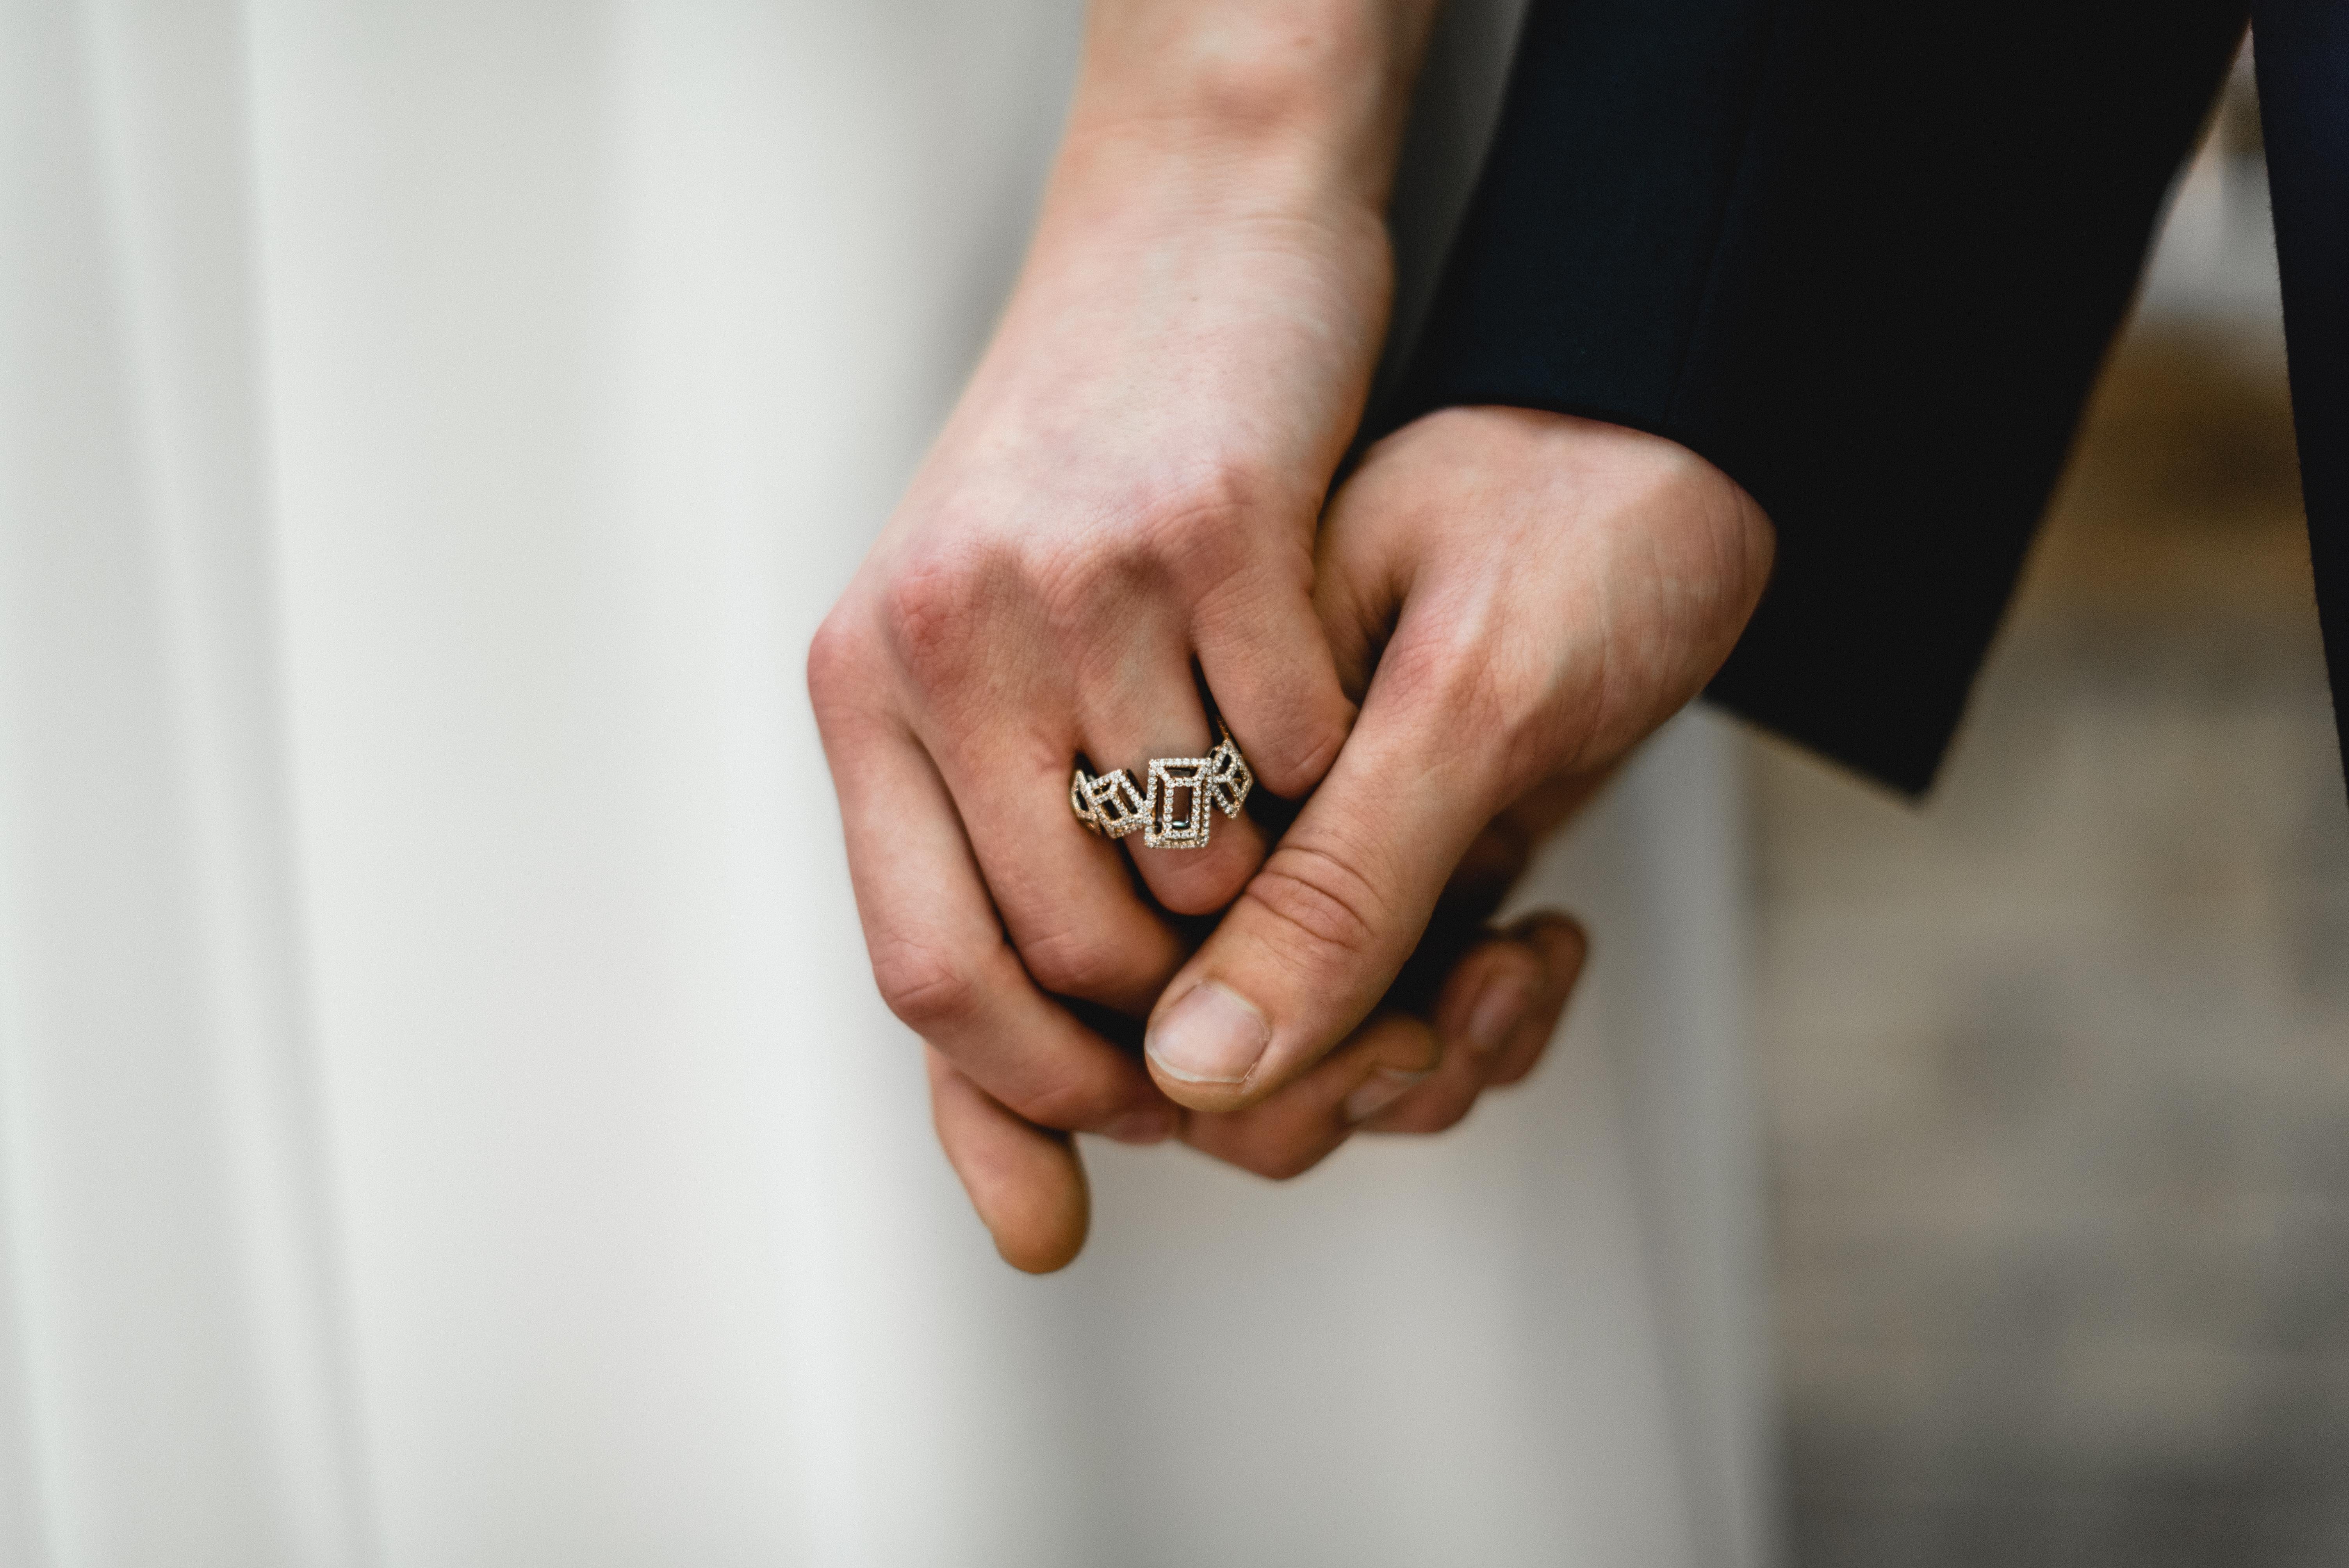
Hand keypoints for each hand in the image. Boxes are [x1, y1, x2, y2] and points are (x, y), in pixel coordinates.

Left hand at [809, 0, 1442, 1270]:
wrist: (1186, 240)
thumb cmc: (1080, 485)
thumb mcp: (973, 670)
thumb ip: (983, 907)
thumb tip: (1026, 1222)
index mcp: (862, 685)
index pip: (925, 977)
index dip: (1038, 1085)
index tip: (1134, 1105)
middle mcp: (945, 632)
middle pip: (1074, 947)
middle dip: (1179, 992)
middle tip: (1246, 947)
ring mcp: (1080, 572)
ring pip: (1203, 862)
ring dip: (1267, 872)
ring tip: (1273, 790)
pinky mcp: (1216, 516)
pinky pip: (1304, 739)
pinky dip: (1334, 753)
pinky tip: (1323, 688)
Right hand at [1143, 406, 1773, 1129]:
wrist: (1685, 463)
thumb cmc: (1580, 522)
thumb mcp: (1468, 695)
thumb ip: (1335, 886)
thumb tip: (1190, 1070)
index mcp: (1162, 729)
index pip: (1092, 971)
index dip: (1203, 1069)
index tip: (1378, 1037)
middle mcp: (1202, 806)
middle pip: (1180, 1058)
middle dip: (1333, 1080)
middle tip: (1446, 1019)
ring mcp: (1290, 852)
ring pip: (1288, 1067)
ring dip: (1421, 1062)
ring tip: (1517, 965)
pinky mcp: (1378, 878)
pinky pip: (1382, 1027)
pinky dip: (1472, 1026)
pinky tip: (1541, 945)